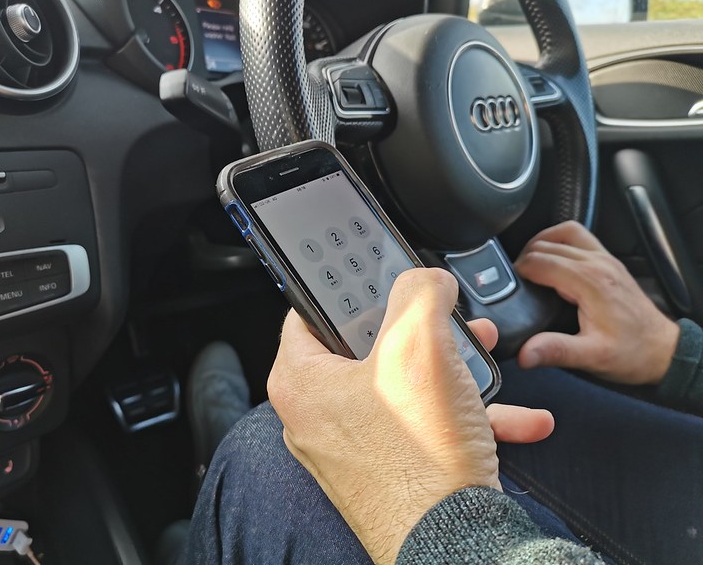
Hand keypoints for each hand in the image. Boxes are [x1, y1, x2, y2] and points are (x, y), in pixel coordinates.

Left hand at [267, 268, 552, 564]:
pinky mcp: (387, 471)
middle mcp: (317, 417)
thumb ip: (419, 291)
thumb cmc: (419, 457)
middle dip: (420, 332)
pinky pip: (424, 428)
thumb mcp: (420, 344)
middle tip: (446, 321)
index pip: (308, 312)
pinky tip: (517, 418)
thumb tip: (425, 279)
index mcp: (301, 382)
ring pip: (404, 387)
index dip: (346, 289)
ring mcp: (352, 448)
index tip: (377, 280)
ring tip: (486, 366)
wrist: (454, 545)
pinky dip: (467, 418)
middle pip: (366, 349)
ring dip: (453, 373)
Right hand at [516, 221, 679, 384]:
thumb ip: (556, 351)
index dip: (518, 272)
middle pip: (547, 245)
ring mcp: (606, 259)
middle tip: (515, 281)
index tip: (510, 288)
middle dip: (525, 258)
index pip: (540, 261)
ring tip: (530, 263)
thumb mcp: (591, 357)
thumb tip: (524, 353)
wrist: (664, 351)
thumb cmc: (631, 353)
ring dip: (543, 242)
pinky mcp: (610, 262)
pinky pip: (580, 237)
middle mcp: (598, 263)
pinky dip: (561, 241)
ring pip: (565, 232)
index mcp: (589, 281)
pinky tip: (554, 260)